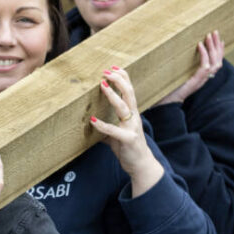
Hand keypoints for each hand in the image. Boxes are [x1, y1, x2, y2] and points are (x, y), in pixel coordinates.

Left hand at [90, 67, 163, 196]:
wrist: (141, 165)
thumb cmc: (128, 149)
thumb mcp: (116, 135)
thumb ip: (106, 129)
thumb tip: (92, 125)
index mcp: (132, 114)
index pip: (129, 91)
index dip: (123, 78)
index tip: (114, 67)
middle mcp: (134, 118)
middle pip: (129, 94)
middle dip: (119, 80)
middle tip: (106, 71)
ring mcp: (132, 128)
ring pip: (123, 107)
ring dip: (113, 95)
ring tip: (102, 85)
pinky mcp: (128, 140)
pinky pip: (114, 131)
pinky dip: (103, 126)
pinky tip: (93, 121)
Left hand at [158, 30, 224, 104]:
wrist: (165, 102)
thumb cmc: (170, 88)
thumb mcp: (179, 74)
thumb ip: (183, 66)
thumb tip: (180, 51)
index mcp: (202, 77)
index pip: (217, 63)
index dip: (220, 52)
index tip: (220, 40)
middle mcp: (204, 79)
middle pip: (218, 61)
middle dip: (218, 45)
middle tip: (215, 32)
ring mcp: (201, 80)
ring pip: (215, 62)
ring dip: (213, 48)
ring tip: (209, 36)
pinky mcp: (196, 81)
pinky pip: (205, 66)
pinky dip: (204, 54)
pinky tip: (200, 45)